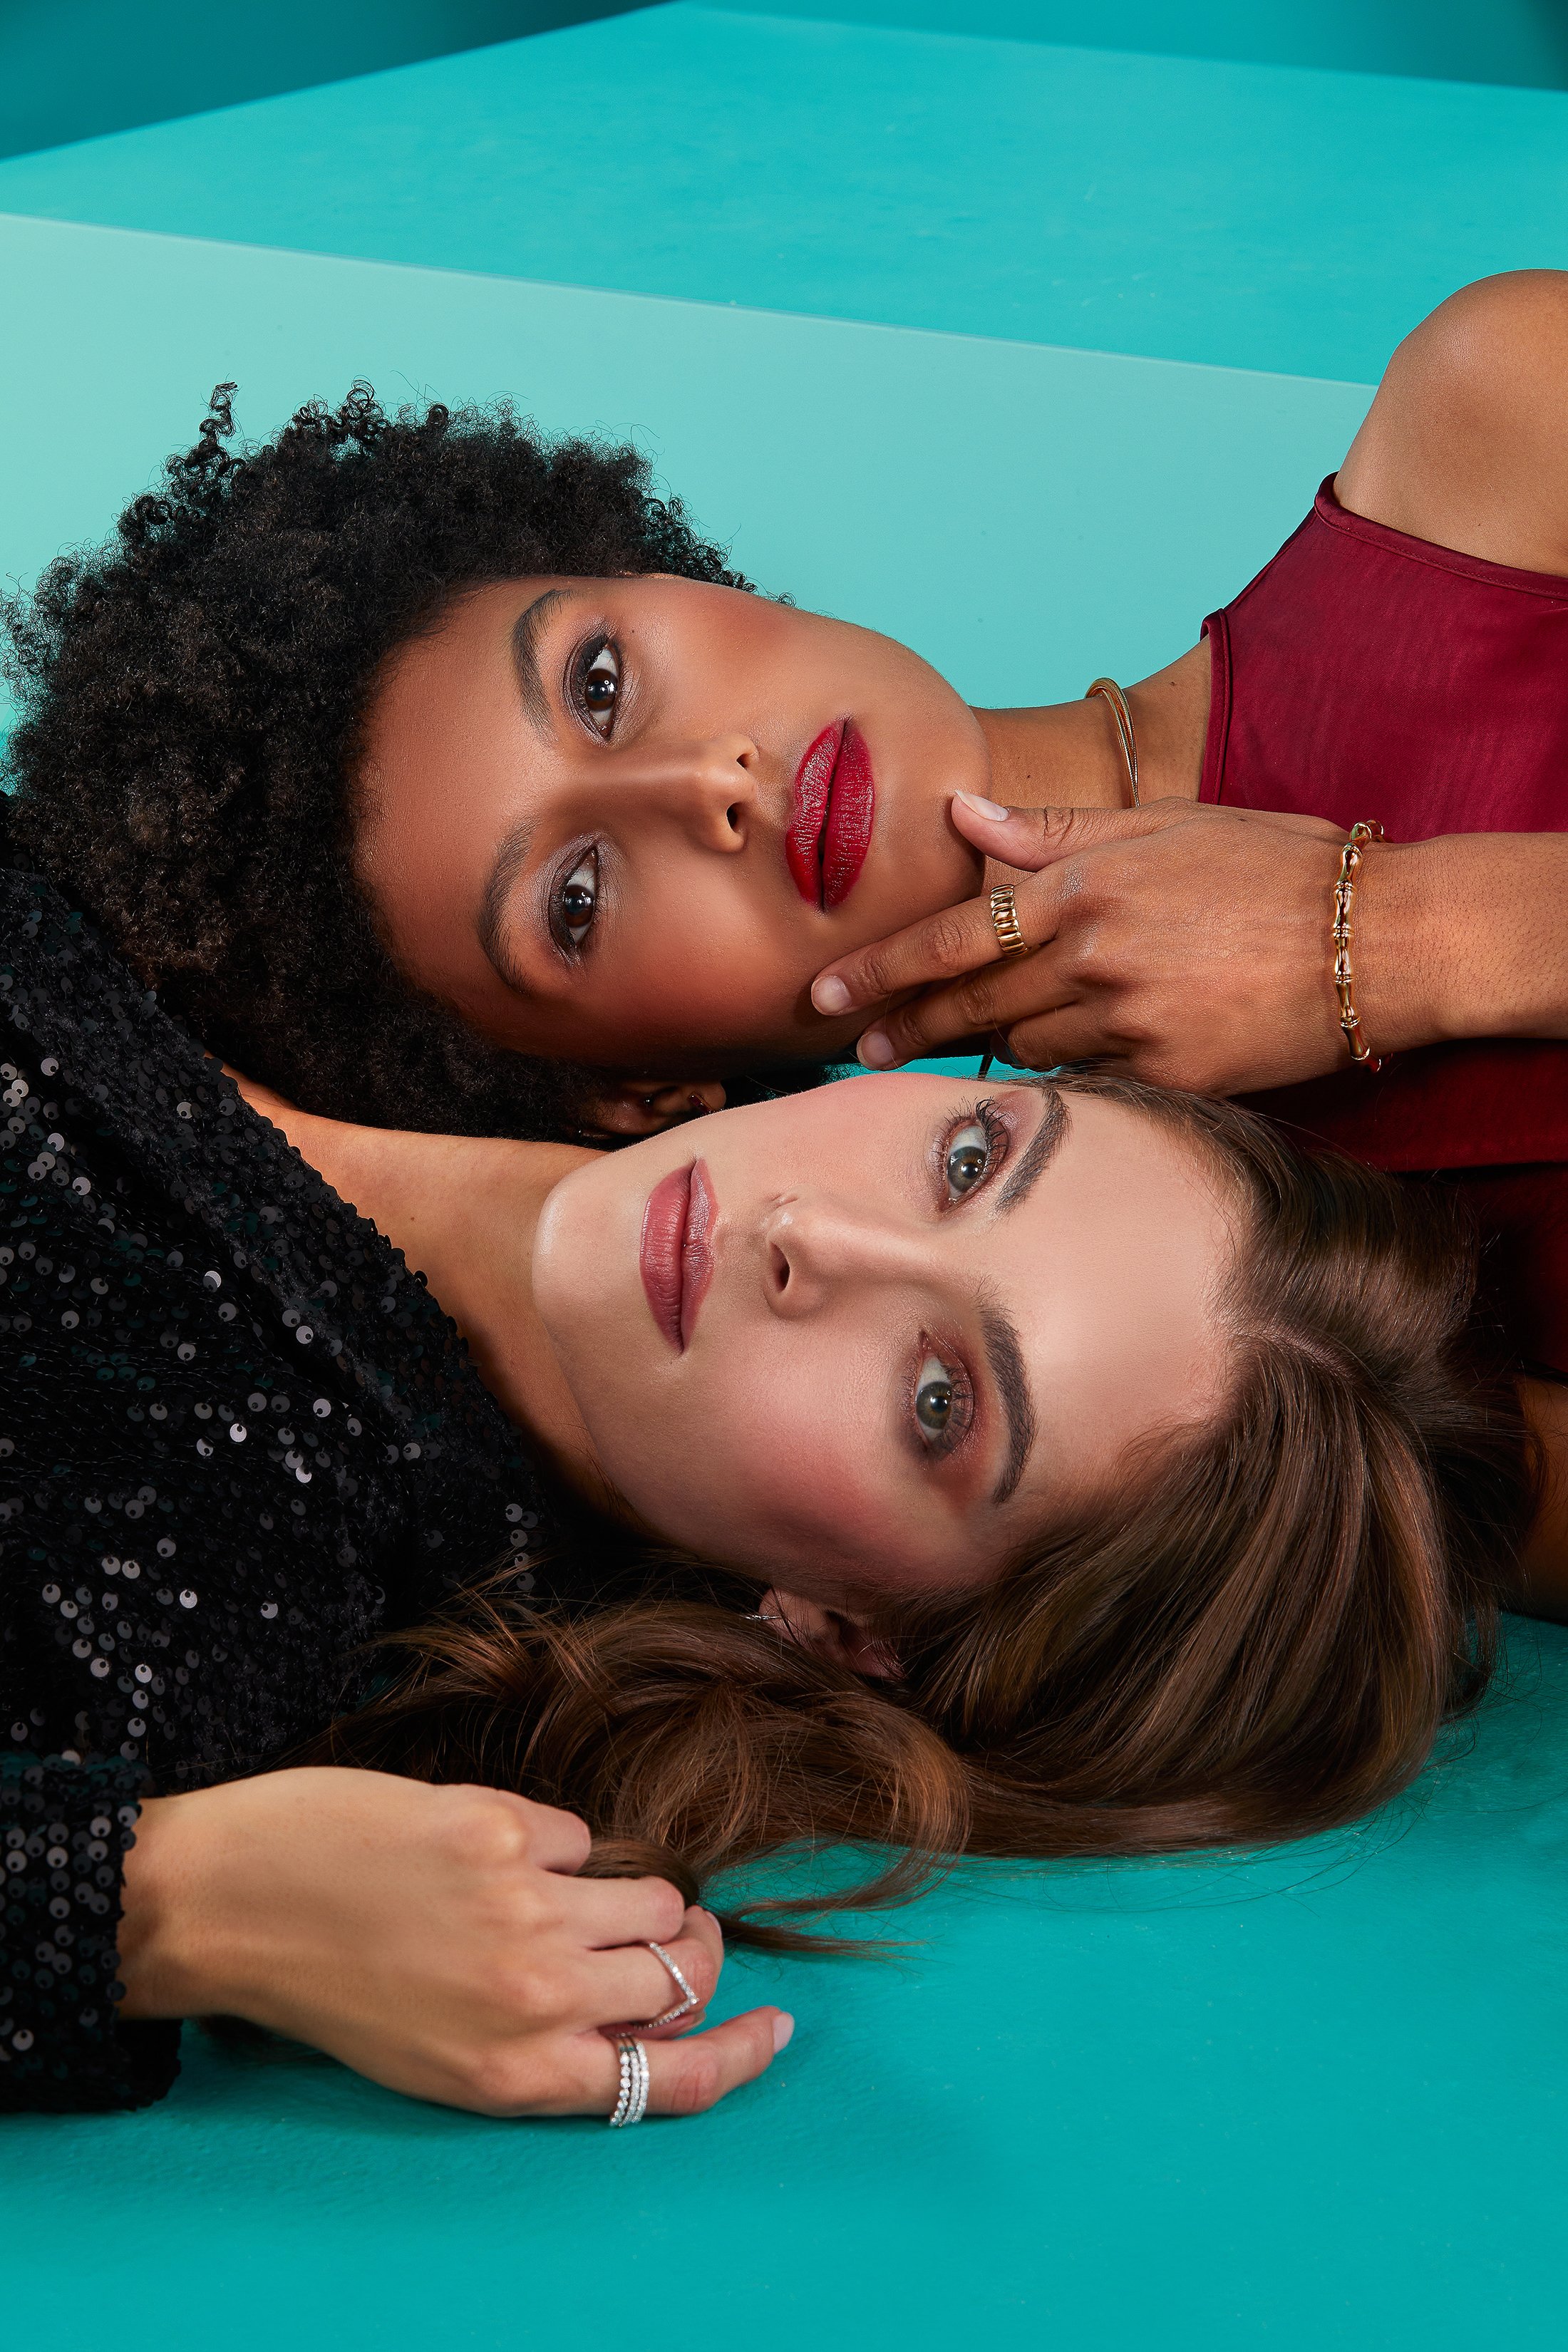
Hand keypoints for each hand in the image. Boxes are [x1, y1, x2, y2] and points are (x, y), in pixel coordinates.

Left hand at [118, 1767, 790, 2117]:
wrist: (236, 1902)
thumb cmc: (330, 1987)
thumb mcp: (443, 2058)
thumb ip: (541, 2043)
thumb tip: (635, 2000)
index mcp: (518, 2075)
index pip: (672, 2081)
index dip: (741, 2054)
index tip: (775, 2027)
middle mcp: (537, 1998)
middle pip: (682, 1975)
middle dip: (692, 1950)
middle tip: (674, 1932)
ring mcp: (528, 1908)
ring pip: (651, 1897)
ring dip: (639, 1895)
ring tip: (578, 1889)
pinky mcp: (506, 1826)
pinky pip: (582, 1836)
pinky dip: (558, 1844)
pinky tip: (496, 1850)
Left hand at [812, 796, 1428, 1095]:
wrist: (1379, 938)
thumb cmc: (1275, 868)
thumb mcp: (1165, 825)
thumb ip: (1054, 831)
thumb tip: (961, 815)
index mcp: (1083, 887)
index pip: (951, 936)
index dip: (881, 970)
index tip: (825, 995)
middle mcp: (1093, 957)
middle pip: (968, 1004)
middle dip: (903, 1025)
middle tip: (853, 1046)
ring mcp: (1129, 1022)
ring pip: (1024, 1046)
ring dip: (992, 1043)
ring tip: (962, 1043)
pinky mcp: (1167, 1075)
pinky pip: (1087, 1082)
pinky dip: (1066, 1072)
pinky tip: (1061, 1063)